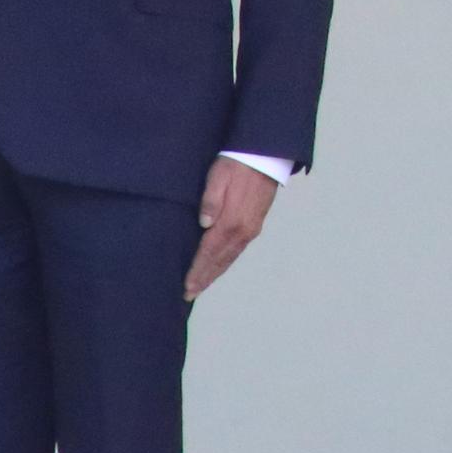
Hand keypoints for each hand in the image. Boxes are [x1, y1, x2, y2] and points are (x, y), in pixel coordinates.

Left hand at [186, 157, 277, 298]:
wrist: (265, 158)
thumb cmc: (236, 164)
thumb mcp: (218, 176)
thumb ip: (211, 200)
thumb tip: (204, 224)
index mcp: (231, 221)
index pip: (209, 252)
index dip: (197, 270)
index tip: (186, 286)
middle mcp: (243, 231)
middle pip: (220, 261)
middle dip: (204, 278)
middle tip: (189, 294)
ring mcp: (251, 230)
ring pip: (230, 258)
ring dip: (215, 273)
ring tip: (201, 286)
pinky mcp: (255, 226)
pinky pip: (237, 251)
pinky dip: (226, 263)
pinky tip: (219, 266)